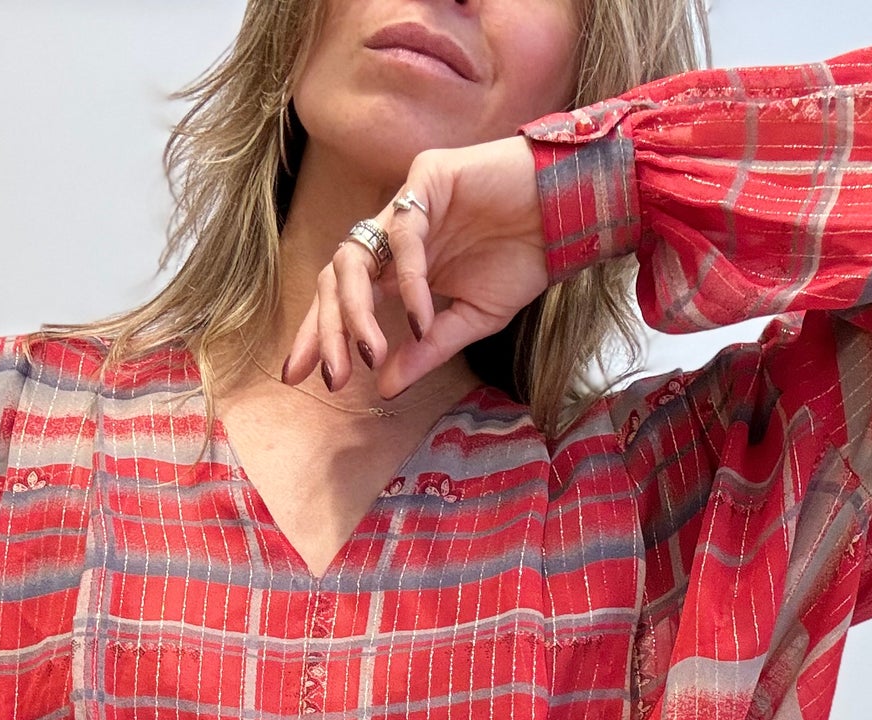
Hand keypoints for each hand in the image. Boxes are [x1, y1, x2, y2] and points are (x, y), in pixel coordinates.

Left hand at [283, 134, 549, 399]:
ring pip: (355, 255)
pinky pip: (403, 235)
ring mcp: (408, 203)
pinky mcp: (428, 178)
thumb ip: (426, 350)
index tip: (301, 378)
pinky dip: (408, 282)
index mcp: (399, 266)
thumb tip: (382, 388)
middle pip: (335, 278)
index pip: (343, 298)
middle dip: (326, 331)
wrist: (571, 215)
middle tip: (331, 377)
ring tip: (371, 353)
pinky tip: (422, 317)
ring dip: (356, 311)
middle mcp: (394, 234)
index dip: (319, 335)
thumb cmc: (523, 260)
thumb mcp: (470, 320)